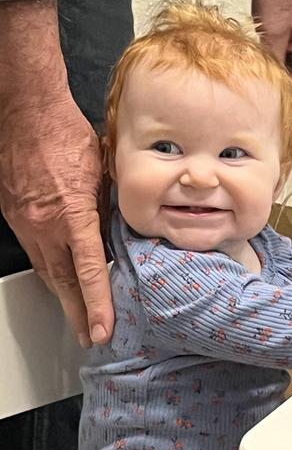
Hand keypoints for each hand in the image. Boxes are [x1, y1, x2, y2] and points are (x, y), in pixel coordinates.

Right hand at [0, 0, 113, 346]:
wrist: (24, 112)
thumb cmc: (65, 134)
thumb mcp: (101, 171)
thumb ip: (109, 205)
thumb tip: (118, 226)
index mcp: (72, 214)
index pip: (88, 271)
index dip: (96, 304)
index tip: (103, 329)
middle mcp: (44, 226)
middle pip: (63, 281)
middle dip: (78, 313)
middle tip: (91, 337)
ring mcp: (26, 223)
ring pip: (47, 270)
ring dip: (64, 296)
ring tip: (78, 316)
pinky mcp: (15, 215)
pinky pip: (35, 251)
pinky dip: (50, 269)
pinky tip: (60, 278)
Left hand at [253, 0, 291, 97]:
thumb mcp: (272, 30)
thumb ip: (272, 62)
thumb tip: (266, 87)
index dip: (286, 102)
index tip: (270, 113)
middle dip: (279, 93)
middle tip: (258, 102)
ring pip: (289, 75)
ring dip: (274, 80)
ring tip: (256, 85)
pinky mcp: (291, 42)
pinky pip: (282, 63)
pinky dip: (271, 68)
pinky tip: (257, 69)